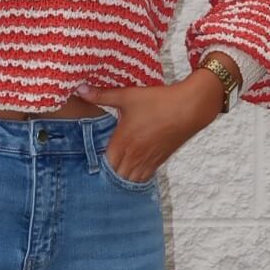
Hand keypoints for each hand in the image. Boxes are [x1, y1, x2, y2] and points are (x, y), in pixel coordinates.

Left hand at [73, 73, 224, 181]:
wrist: (190, 108)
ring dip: (121, 178)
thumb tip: (79, 89)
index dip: (96, 165)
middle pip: (115, 176)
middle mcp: (134, 156)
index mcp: (123, 142)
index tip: (90, 162)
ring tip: (114, 173)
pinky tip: (131, 172)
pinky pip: (143, 178)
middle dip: (107, 174)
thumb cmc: (158, 101)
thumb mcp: (128, 96)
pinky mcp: (160, 161)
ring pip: (129, 180)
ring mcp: (148, 161)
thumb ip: (102, 95)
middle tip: (99, 170)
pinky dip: (135, 178)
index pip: (103, 164)